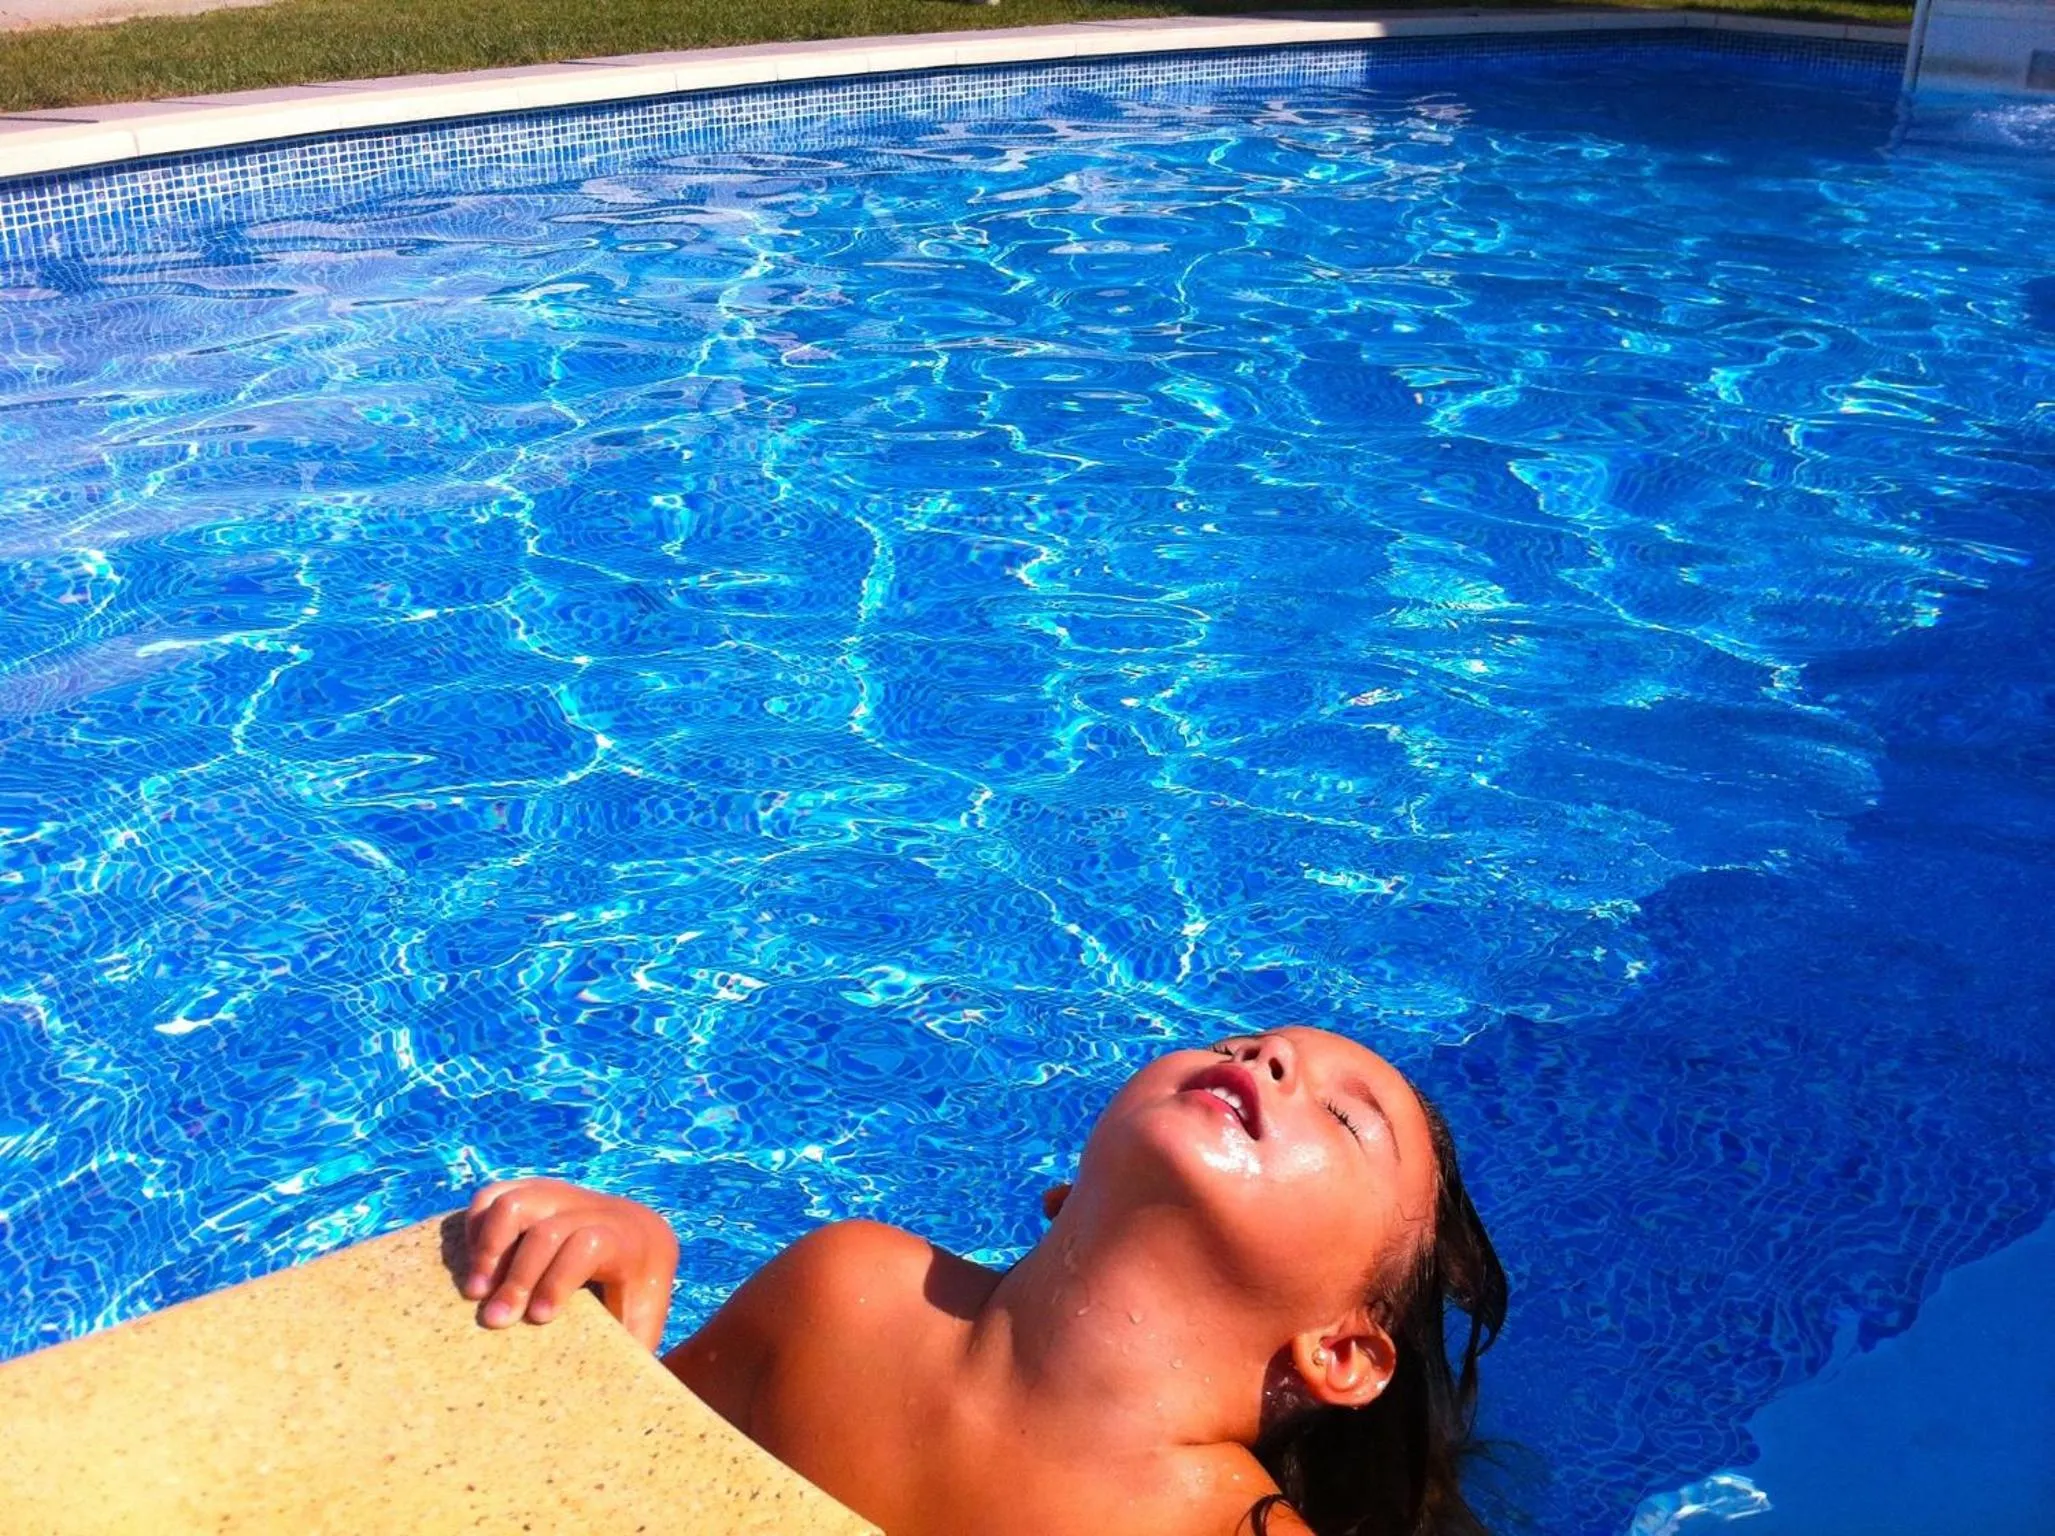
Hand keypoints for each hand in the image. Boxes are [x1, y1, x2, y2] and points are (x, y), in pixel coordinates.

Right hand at [463, 1179, 679, 1351]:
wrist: (643, 1243)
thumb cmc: (638, 1299)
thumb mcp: (643, 1325)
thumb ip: (627, 1351)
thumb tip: (603, 1398)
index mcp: (633, 1241)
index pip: (590, 1243)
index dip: (559, 1278)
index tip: (538, 1318)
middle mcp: (599, 1209)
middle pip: (548, 1230)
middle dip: (517, 1277)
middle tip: (495, 1321)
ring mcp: (565, 1194)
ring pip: (517, 1202)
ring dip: (489, 1249)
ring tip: (475, 1293)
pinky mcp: (537, 1191)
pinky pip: (496, 1194)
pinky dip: (477, 1226)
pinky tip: (476, 1266)